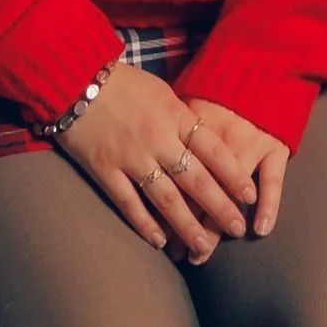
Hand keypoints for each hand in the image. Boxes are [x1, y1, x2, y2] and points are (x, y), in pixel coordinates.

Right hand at [54, 63, 287, 261]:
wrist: (76, 79)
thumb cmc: (124, 83)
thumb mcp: (163, 92)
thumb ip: (183, 119)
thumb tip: (207, 144)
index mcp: (176, 116)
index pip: (214, 150)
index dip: (234, 175)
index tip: (250, 196)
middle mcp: (158, 139)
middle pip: (195, 179)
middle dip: (220, 208)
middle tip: (237, 230)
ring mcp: (131, 157)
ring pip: (166, 199)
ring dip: (188, 226)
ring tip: (205, 247)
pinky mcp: (105, 170)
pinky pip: (129, 202)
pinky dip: (145, 224)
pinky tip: (160, 242)